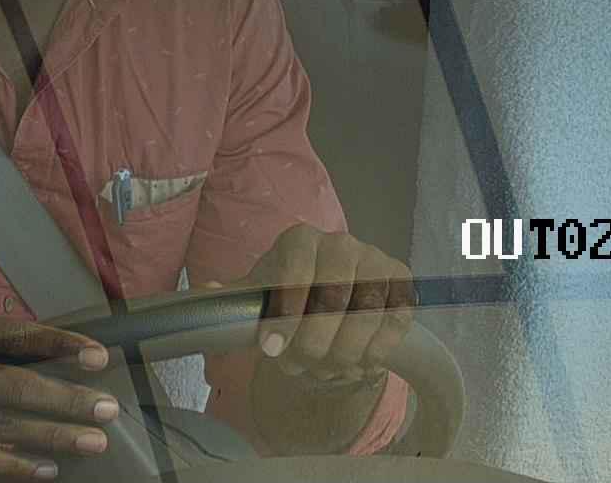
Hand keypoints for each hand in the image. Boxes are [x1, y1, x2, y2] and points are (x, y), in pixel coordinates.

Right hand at [0, 305, 120, 481]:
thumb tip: (32, 351)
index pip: (6, 334)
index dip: (55, 344)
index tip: (94, 354)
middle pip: (11, 384)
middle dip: (65, 396)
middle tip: (107, 406)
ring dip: (51, 434)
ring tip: (91, 439)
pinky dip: (13, 465)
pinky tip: (45, 467)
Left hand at [222, 226, 414, 452]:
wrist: (335, 292)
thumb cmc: (290, 291)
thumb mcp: (261, 292)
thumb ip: (235, 297)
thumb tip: (209, 295)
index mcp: (301, 239)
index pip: (295, 271)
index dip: (284, 314)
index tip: (270, 349)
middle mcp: (342, 243)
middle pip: (332, 295)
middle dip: (311, 343)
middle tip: (297, 368)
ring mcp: (376, 261)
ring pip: (364, 315)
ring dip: (342, 354)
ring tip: (323, 371)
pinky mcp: (402, 285)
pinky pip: (393, 325)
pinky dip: (373, 354)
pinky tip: (354, 365)